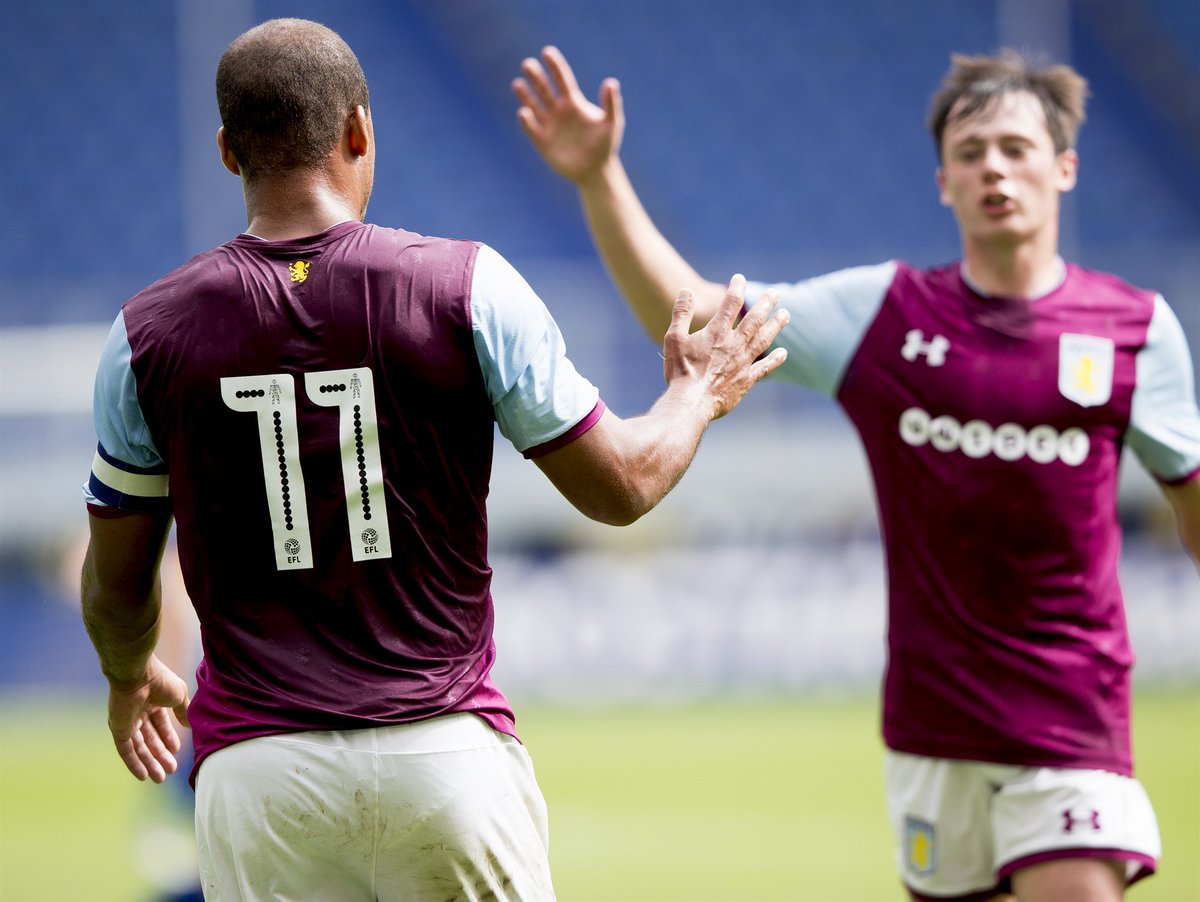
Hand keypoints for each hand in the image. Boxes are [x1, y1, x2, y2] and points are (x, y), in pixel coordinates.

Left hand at [107, 654, 190, 782]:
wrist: (137, 675)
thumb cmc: (160, 681)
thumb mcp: (179, 696)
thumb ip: (183, 711)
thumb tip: (189, 726)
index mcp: (153, 702)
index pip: (160, 725)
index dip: (169, 739)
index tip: (177, 752)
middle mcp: (138, 713)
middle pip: (150, 739)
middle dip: (160, 755)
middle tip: (171, 770)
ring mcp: (127, 722)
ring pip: (139, 748)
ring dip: (150, 763)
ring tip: (160, 778)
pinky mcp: (118, 729)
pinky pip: (126, 751)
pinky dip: (134, 763)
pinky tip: (143, 776)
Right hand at [513, 45, 623, 183]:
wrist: (596, 171)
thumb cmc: (605, 146)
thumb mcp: (612, 123)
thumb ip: (611, 104)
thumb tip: (611, 82)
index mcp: (574, 103)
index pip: (562, 79)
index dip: (555, 66)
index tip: (547, 52)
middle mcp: (558, 111)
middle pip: (544, 89)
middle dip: (536, 76)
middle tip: (528, 64)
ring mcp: (549, 126)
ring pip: (533, 106)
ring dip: (525, 95)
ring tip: (518, 84)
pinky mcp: (542, 142)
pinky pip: (532, 129)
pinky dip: (526, 122)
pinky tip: (524, 113)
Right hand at [663, 275, 788, 419]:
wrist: (691, 402)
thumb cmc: (680, 371)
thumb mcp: (673, 338)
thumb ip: (681, 313)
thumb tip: (687, 291)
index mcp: (716, 333)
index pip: (730, 304)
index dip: (736, 289)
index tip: (740, 278)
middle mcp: (734, 344)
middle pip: (754, 319)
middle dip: (766, 304)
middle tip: (775, 293)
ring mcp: (743, 363)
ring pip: (764, 339)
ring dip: (776, 326)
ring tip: (786, 315)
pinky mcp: (746, 381)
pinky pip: (764, 368)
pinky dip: (775, 360)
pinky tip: (784, 354)